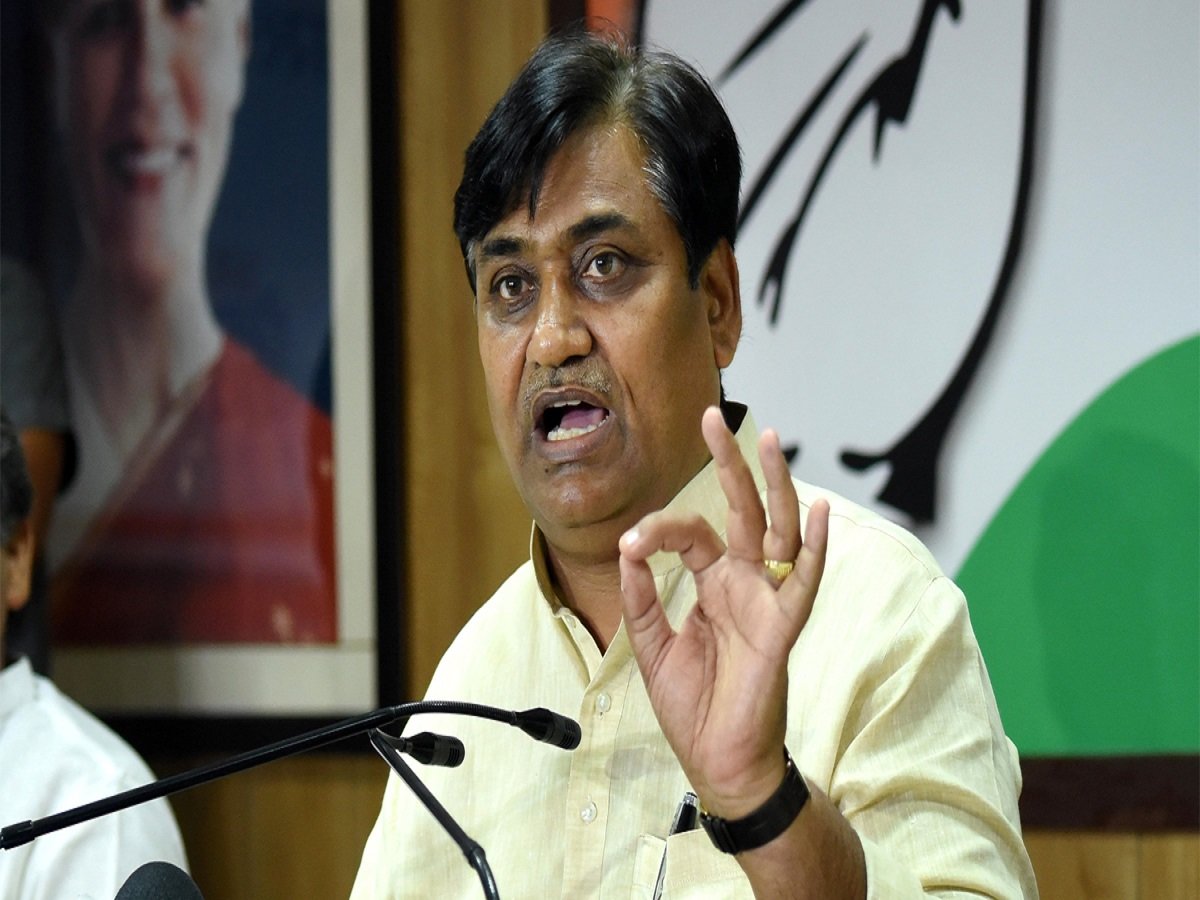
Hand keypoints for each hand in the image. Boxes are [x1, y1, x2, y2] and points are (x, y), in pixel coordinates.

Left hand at [618, 406, 828, 817]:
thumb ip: (643, 596)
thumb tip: (628, 546)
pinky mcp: (783, 628)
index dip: (660, 529)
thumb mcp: (652, 645)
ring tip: (770, 441)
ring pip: (777, 532)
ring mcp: (767, 602)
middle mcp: (744, 584)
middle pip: (742, 511)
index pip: (692, 533)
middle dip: (729, 464)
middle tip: (712, 417)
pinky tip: (819, 510)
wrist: (718, 761)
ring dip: (776, 486)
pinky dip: (814, 548)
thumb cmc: (693, 707)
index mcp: (714, 585)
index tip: (631, 542)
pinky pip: (803, 583)